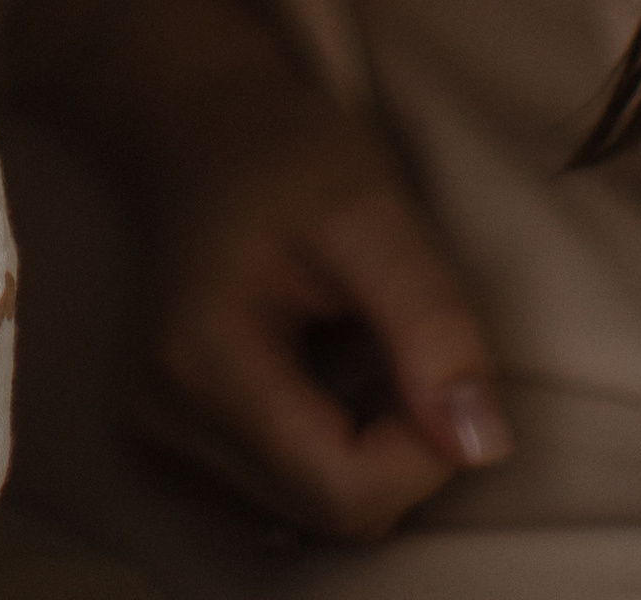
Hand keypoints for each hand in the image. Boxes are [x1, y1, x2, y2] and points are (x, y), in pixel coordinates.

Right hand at [128, 68, 509, 541]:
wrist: (199, 126)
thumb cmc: (283, 153)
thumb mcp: (372, 208)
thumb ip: (430, 322)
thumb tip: (478, 445)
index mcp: (198, 362)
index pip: (344, 491)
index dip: (421, 449)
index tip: (433, 361)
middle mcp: (162, 419)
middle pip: (334, 513)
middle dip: (398, 444)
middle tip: (394, 340)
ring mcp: (162, 436)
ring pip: (321, 512)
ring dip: (370, 446)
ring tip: (354, 344)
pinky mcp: (177, 443)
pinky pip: (294, 493)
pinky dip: (336, 445)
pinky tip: (323, 370)